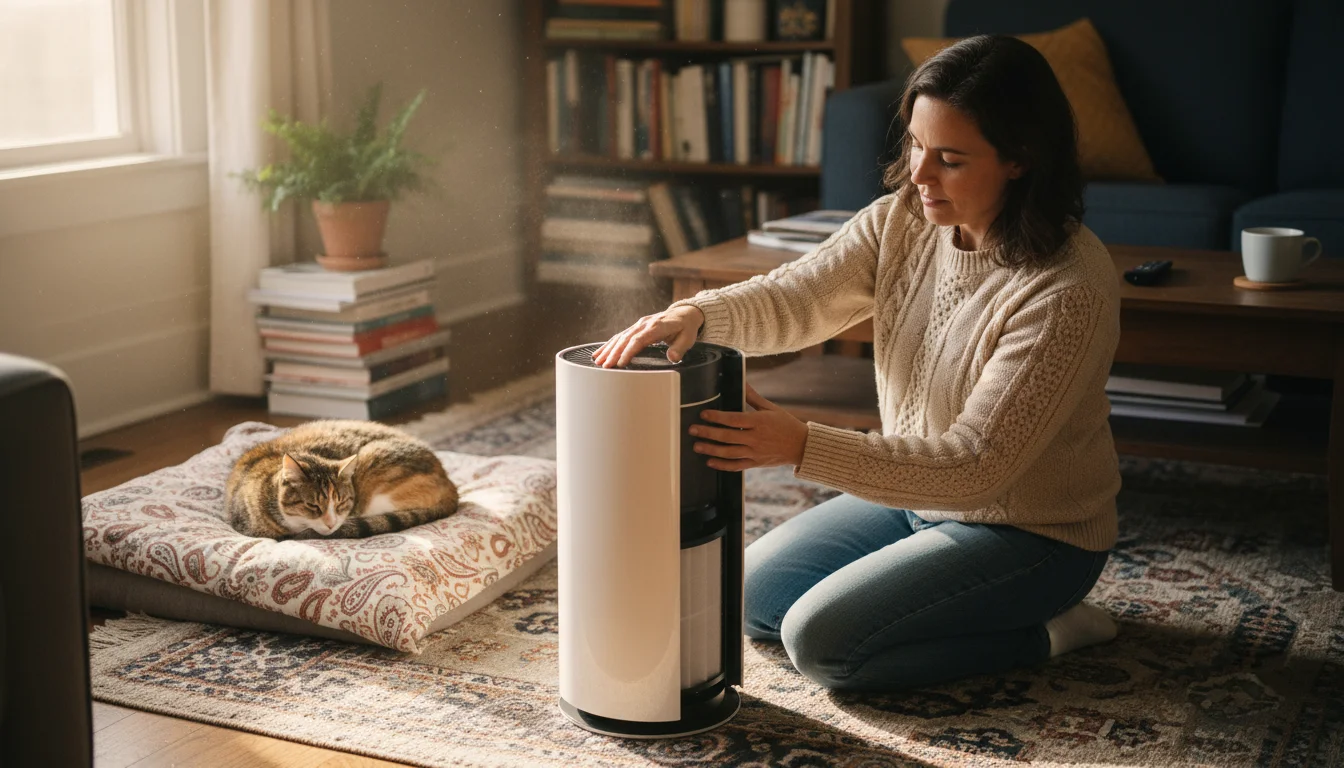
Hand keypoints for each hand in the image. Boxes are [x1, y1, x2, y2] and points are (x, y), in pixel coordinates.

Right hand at [591, 305, 705, 367]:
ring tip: (598, 361)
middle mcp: (645, 324)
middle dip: (614, 353)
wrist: (684, 314)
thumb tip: (672, 357)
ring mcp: (639, 324)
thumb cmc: (686, 328)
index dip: (628, 351)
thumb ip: (680, 348)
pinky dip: (609, 344)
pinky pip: (620, 336)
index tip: (620, 363)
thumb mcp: (688, 338)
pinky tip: (600, 352)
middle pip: (626, 338)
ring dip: (608, 349)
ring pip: (620, 337)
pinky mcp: (636, 327)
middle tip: (605, 366)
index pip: (639, 340)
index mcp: (657, 326)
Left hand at [690, 384, 808, 470]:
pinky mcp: (756, 463)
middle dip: (708, 433)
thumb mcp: (771, 408)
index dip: (717, 417)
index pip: (734, 419)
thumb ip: (753, 397)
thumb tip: (742, 382)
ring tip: (697, 446)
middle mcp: (756, 438)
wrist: (801, 446)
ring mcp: (755, 452)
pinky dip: (722, 465)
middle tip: (693, 430)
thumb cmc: (786, 424)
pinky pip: (736, 466)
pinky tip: (710, 462)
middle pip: (727, 436)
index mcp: (759, 422)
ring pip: (729, 452)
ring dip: (711, 450)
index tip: (704, 414)